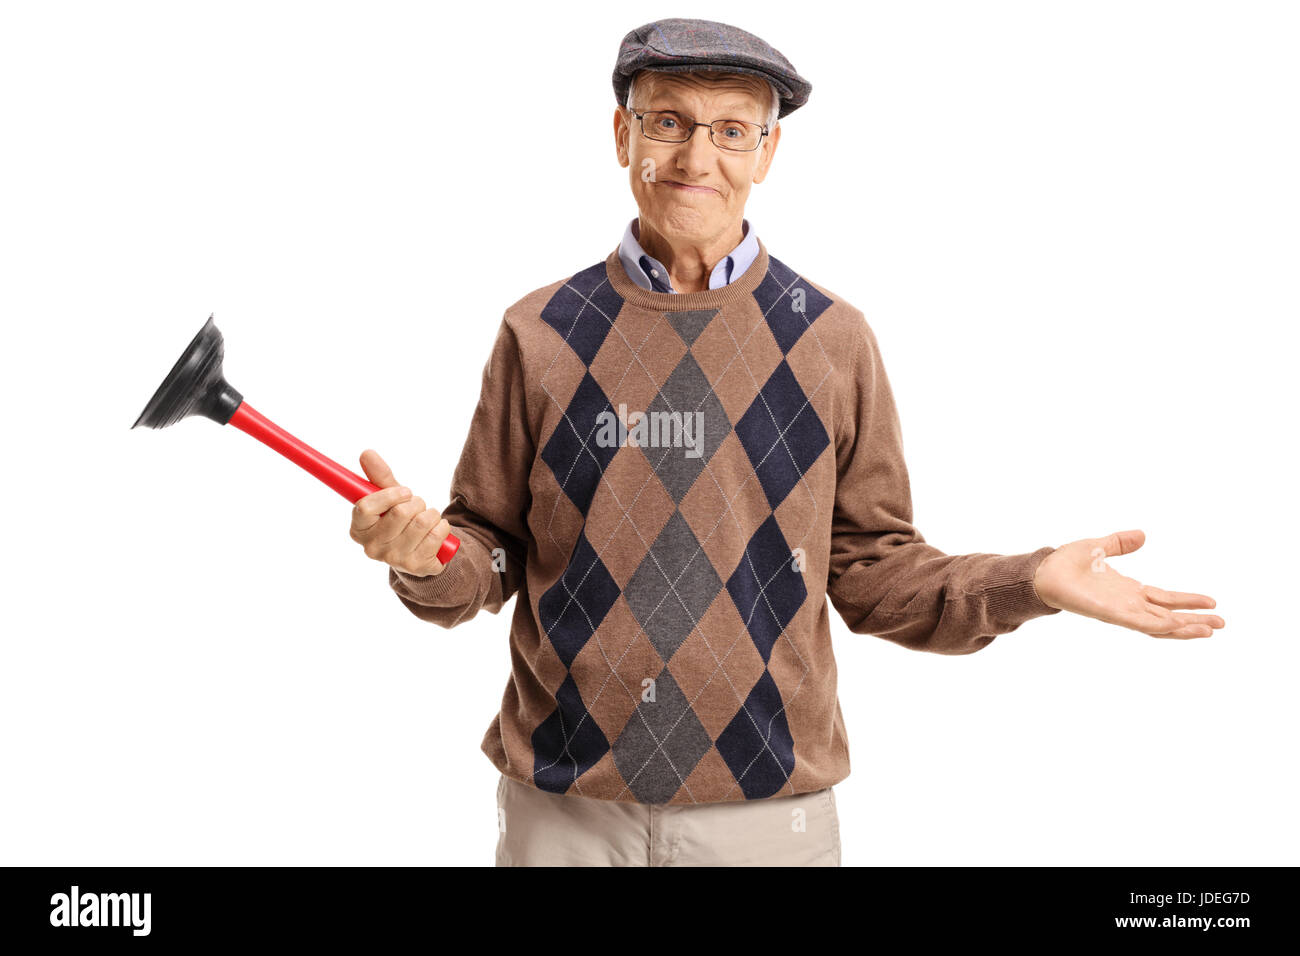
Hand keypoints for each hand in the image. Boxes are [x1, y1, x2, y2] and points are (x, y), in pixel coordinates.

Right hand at [349, 449, 452, 576]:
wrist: (421, 551)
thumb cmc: (400, 520)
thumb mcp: (389, 497)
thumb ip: (378, 477)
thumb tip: (367, 452)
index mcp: (359, 530)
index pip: (365, 508)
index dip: (389, 495)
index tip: (404, 491)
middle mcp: (372, 548)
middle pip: (400, 513)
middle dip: (416, 502)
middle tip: (417, 506)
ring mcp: (394, 560)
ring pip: (422, 522)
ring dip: (432, 513)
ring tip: (428, 517)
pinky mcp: (417, 567)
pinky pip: (437, 535)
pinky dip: (443, 526)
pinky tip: (437, 530)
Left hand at [1031, 529, 1223, 638]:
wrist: (1043, 571)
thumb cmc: (1065, 563)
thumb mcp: (1099, 547)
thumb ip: (1121, 543)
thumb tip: (1143, 534)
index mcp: (1128, 590)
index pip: (1165, 598)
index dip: (1187, 601)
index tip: (1212, 603)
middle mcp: (1128, 604)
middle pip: (1168, 615)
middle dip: (1195, 621)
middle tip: (1222, 624)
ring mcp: (1121, 611)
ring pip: (1160, 624)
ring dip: (1184, 628)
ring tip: (1210, 630)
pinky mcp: (1111, 613)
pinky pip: (1140, 623)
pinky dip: (1160, 626)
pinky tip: (1178, 626)